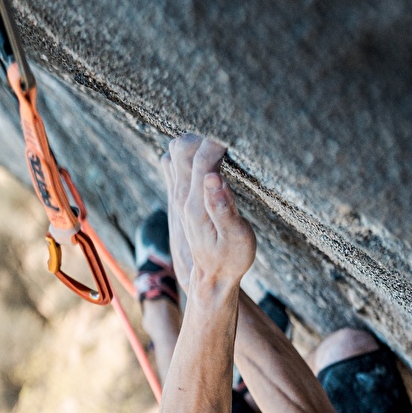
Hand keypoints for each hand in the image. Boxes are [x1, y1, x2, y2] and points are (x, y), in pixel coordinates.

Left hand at [162, 135, 255, 292]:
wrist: (211, 278)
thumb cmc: (231, 259)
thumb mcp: (237, 239)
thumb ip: (223, 208)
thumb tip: (214, 177)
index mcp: (196, 204)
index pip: (203, 158)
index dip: (220, 140)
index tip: (239, 134)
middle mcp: (181, 196)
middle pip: (182, 148)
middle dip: (206, 136)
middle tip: (229, 140)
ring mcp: (176, 195)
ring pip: (173, 152)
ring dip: (195, 143)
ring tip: (218, 147)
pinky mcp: (177, 196)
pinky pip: (173, 162)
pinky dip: (187, 152)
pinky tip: (207, 159)